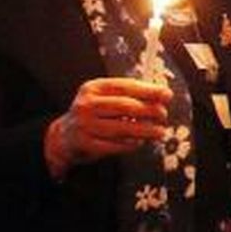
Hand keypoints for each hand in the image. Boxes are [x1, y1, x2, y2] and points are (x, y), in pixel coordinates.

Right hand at [44, 78, 169, 178]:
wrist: (64, 137)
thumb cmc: (93, 114)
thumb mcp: (104, 98)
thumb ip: (129, 95)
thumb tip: (162, 95)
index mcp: (93, 88)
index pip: (125, 86)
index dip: (148, 91)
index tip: (167, 95)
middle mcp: (86, 105)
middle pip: (125, 106)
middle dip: (149, 111)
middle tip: (164, 115)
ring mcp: (84, 125)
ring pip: (122, 128)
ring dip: (145, 130)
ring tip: (160, 132)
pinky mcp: (85, 144)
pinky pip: (115, 145)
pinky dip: (131, 144)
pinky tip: (141, 142)